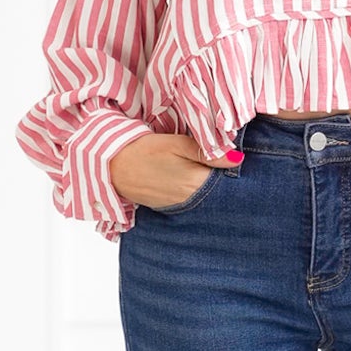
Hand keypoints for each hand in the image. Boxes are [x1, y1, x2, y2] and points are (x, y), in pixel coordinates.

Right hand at [108, 133, 239, 208]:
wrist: (111, 167)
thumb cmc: (143, 152)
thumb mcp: (176, 145)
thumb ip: (206, 152)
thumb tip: (238, 159)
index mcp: (196, 184)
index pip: (228, 182)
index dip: (234, 170)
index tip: (238, 157)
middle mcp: (192, 200)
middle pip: (219, 190)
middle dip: (225, 178)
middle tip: (227, 159)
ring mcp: (180, 205)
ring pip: (206, 194)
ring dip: (211, 183)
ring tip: (210, 166)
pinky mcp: (170, 204)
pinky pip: (192, 198)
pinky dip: (196, 189)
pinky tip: (193, 176)